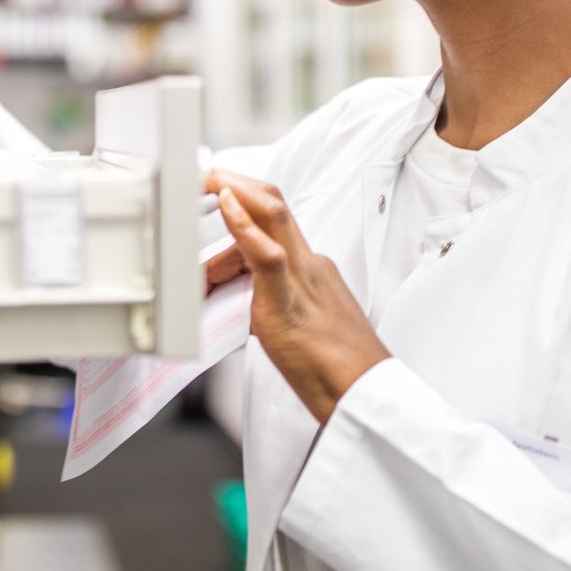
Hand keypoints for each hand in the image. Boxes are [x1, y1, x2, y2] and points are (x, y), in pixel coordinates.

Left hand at [206, 170, 390, 423]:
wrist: (366, 396)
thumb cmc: (336, 372)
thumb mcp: (297, 326)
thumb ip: (272, 307)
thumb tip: (241, 306)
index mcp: (312, 270)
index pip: (275, 221)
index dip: (246, 199)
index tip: (219, 191)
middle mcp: (309, 266)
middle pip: (275, 205)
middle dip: (238, 182)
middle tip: (205, 175)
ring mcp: (303, 280)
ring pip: (273, 217)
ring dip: (236, 191)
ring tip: (207, 180)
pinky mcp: (291, 303)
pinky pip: (267, 256)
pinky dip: (244, 226)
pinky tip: (226, 205)